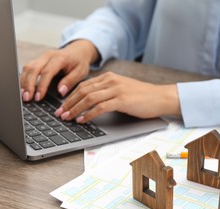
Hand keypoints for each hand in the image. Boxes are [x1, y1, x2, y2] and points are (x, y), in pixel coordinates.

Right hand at [20, 40, 98, 101]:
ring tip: (24, 96)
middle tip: (27, 98)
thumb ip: (70, 81)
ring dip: (24, 82)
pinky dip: (24, 78)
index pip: (47, 72)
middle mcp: (48, 55)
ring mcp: (42, 57)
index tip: (39, 97)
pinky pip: (28, 68)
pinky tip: (24, 88)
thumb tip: (60, 92)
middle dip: (28, 84)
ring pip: (28, 67)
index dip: (42, 85)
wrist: (78, 51)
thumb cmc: (80, 62)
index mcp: (60, 58)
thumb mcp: (81, 72)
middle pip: (33, 68)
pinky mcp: (38, 60)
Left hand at [54, 72, 180, 122]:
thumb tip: (89, 103)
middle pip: (82, 91)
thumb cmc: (142, 97)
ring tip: (67, 118)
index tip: (62, 106)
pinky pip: (100, 107)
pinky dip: (89, 114)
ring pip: (89, 98)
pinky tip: (82, 120)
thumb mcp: (121, 89)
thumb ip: (107, 92)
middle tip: (59, 114)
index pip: (83, 85)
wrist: (160, 97)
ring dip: (75, 109)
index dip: (70, 97)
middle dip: (68, 103)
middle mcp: (111, 80)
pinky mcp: (122, 100)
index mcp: (109, 77)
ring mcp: (116, 89)